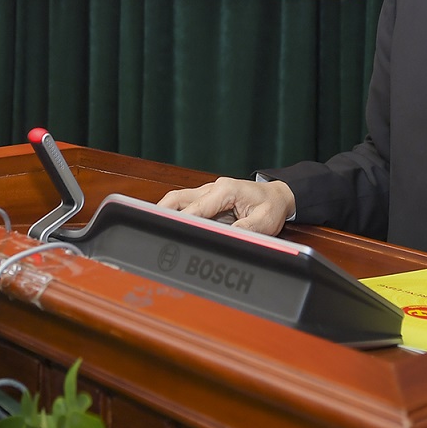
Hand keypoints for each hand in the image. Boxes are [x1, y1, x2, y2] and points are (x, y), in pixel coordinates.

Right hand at [157, 177, 295, 235]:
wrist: (277, 195)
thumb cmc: (271, 207)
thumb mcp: (265, 222)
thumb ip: (245, 231)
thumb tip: (228, 239)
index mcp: (225, 190)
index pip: (196, 207)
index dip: (182, 221)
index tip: (168, 231)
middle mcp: (213, 188)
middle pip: (178, 198)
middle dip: (162, 212)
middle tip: (149, 227)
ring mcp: (208, 192)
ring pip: (178, 199)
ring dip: (165, 212)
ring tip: (152, 228)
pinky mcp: (207, 199)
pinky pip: (186, 205)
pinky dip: (174, 214)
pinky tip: (168, 228)